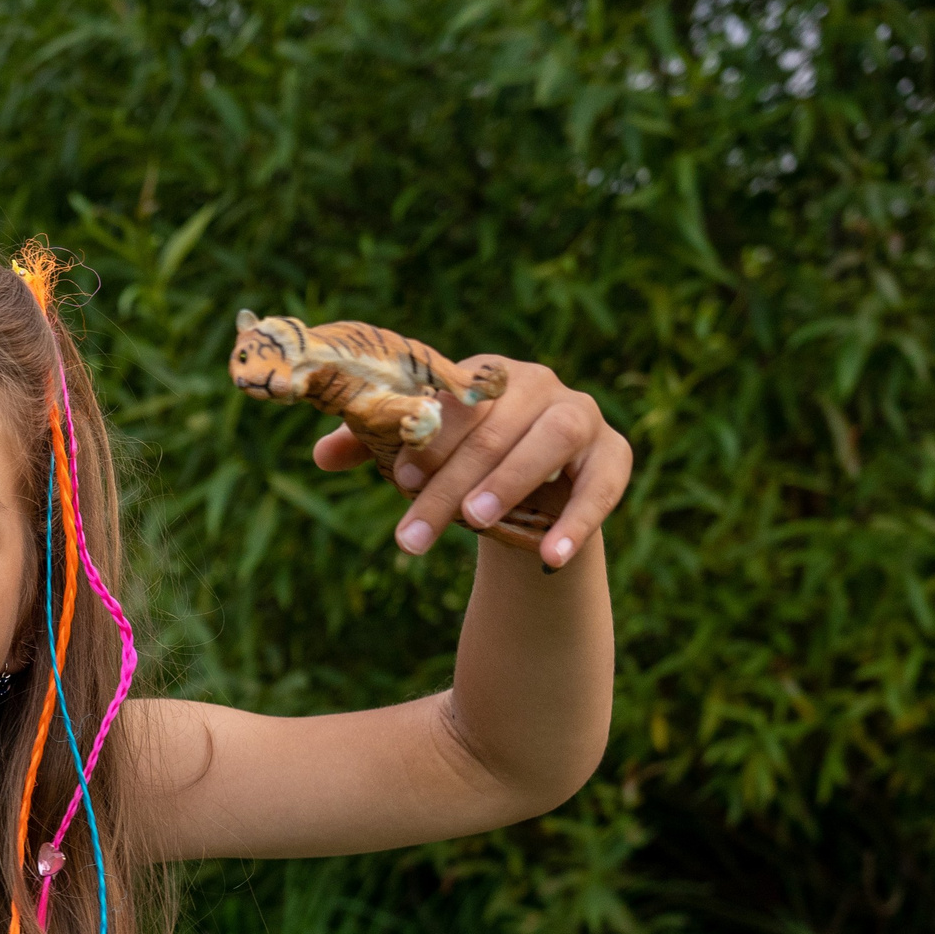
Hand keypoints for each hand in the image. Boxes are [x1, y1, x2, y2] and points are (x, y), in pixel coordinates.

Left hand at [312, 358, 630, 568]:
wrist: (536, 497)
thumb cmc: (468, 466)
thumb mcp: (424, 458)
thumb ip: (375, 448)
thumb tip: (320, 454)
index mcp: (484, 375)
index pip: (454, 399)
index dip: (427, 437)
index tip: (397, 478)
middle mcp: (536, 385)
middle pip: (493, 429)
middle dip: (450, 484)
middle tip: (414, 534)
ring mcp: (580, 416)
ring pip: (550, 439)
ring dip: (510, 479)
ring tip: (474, 522)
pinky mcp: (614, 456)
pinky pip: (601, 487)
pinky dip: (577, 523)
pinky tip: (550, 558)